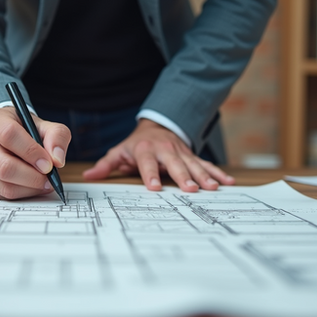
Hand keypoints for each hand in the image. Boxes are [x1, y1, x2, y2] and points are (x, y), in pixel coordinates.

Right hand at [0, 107, 70, 199]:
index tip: (48, 164)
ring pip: (4, 185)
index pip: (9, 135)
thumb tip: (57, 160)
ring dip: (30, 188)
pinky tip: (30, 185)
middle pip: (4, 166)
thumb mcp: (43, 125)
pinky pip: (1, 195)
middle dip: (33, 177)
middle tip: (49, 178)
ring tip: (44, 182)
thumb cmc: (24, 130)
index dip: (31, 152)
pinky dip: (21, 194)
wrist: (5, 135)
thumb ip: (56, 136)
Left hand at [82, 119, 234, 191]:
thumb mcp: (119, 152)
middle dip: (184, 176)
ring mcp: (181, 153)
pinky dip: (218, 172)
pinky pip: (206, 164)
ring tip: (213, 188)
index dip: (150, 174)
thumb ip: (106, 165)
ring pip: (194, 164)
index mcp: (146, 149)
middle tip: (191, 189)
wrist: (158, 127)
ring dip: (205, 176)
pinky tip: (228, 182)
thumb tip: (87, 177)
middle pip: (175, 164)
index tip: (154, 187)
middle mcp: (166, 150)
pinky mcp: (192, 156)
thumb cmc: (136, 145)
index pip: (147, 163)